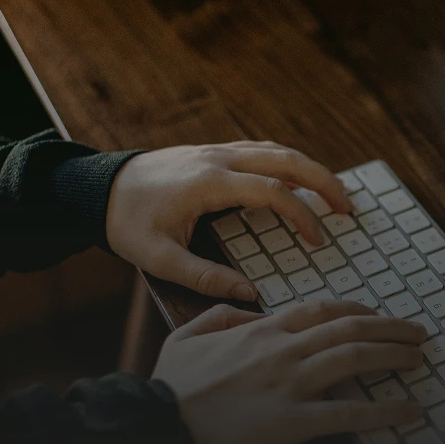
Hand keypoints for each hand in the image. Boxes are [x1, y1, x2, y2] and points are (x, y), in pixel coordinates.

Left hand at [106, 141, 352, 300]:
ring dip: (310, 168)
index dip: (302, 214)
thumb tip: (250, 294)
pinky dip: (288, 162)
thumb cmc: (126, 223)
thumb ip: (205, 278)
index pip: (272, 192)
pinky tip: (298, 181)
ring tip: (334, 195)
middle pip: (286, 159)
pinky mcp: (212, 151)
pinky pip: (261, 150)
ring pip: (276, 149)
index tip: (318, 239)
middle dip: (324, 181)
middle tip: (348, 208)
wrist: (96, 188)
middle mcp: (218, 158)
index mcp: (208, 183)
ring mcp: (216, 150)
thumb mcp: (159, 259)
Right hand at [152, 300, 426, 443]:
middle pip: (348, 327)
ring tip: (418, 358)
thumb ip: (219, 316)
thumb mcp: (186, 337)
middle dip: (389, 326)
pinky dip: (386, 411)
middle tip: (417, 332)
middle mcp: (281, 350)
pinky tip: (410, 411)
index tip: (376, 315)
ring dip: (394, 355)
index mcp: (258, 330)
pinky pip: (349, 414)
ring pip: (355, 358)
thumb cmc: (170, 388)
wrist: (158, 428)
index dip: (356, 310)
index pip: (320, 310)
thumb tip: (246, 307)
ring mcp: (290, 384)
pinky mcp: (293, 422)